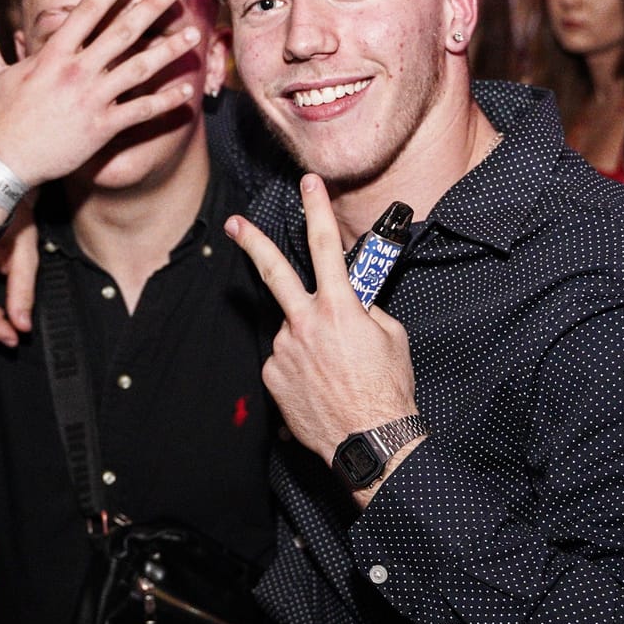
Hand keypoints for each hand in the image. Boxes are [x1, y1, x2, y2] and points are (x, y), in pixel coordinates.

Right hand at [0, 0, 204, 189]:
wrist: (1, 164)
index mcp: (52, 54)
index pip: (88, 11)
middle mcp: (76, 72)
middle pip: (122, 32)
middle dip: (151, 7)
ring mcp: (91, 100)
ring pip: (139, 70)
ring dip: (169, 51)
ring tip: (194, 34)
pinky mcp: (101, 128)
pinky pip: (140, 112)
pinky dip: (165, 102)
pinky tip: (187, 91)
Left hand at [226, 175, 421, 491]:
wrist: (370, 440)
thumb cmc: (388, 389)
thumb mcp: (390, 336)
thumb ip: (366, 311)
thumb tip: (352, 306)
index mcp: (339, 308)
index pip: (326, 246)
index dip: (316, 209)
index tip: (309, 183)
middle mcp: (305, 324)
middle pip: (273, 272)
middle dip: (252, 242)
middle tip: (234, 224)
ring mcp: (284, 351)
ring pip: (291, 330)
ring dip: (306, 339)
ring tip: (332, 369)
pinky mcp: (273, 377)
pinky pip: (285, 360)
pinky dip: (299, 366)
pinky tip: (319, 385)